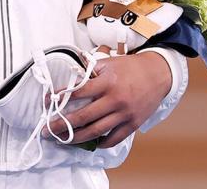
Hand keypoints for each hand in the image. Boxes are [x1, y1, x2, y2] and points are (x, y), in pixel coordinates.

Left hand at [45, 51, 170, 148]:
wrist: (159, 74)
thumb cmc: (131, 67)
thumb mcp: (109, 62)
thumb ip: (90, 69)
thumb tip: (71, 74)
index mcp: (107, 82)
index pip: (79, 92)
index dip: (61, 97)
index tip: (48, 101)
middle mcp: (115, 100)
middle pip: (84, 117)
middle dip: (63, 125)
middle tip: (48, 130)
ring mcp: (124, 114)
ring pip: (97, 131)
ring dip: (78, 138)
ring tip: (64, 140)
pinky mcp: (133, 124)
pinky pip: (115, 138)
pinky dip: (102, 143)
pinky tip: (92, 143)